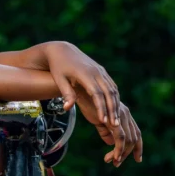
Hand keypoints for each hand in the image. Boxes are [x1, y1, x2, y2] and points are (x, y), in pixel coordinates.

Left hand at [44, 42, 142, 165]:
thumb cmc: (58, 67)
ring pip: (113, 90)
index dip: (101, 108)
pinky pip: (111, 86)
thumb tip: (67, 108)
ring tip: (116, 121)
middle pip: (109, 93)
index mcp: (85, 74)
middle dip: (112, 109)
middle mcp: (96, 72)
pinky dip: (114, 98)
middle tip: (115, 125)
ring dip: (115, 105)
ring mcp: (101, 71)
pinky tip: (114, 109)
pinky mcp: (102, 71)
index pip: (96, 94)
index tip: (103, 121)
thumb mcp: (59, 79)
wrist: (63, 50)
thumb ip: (66, 93)